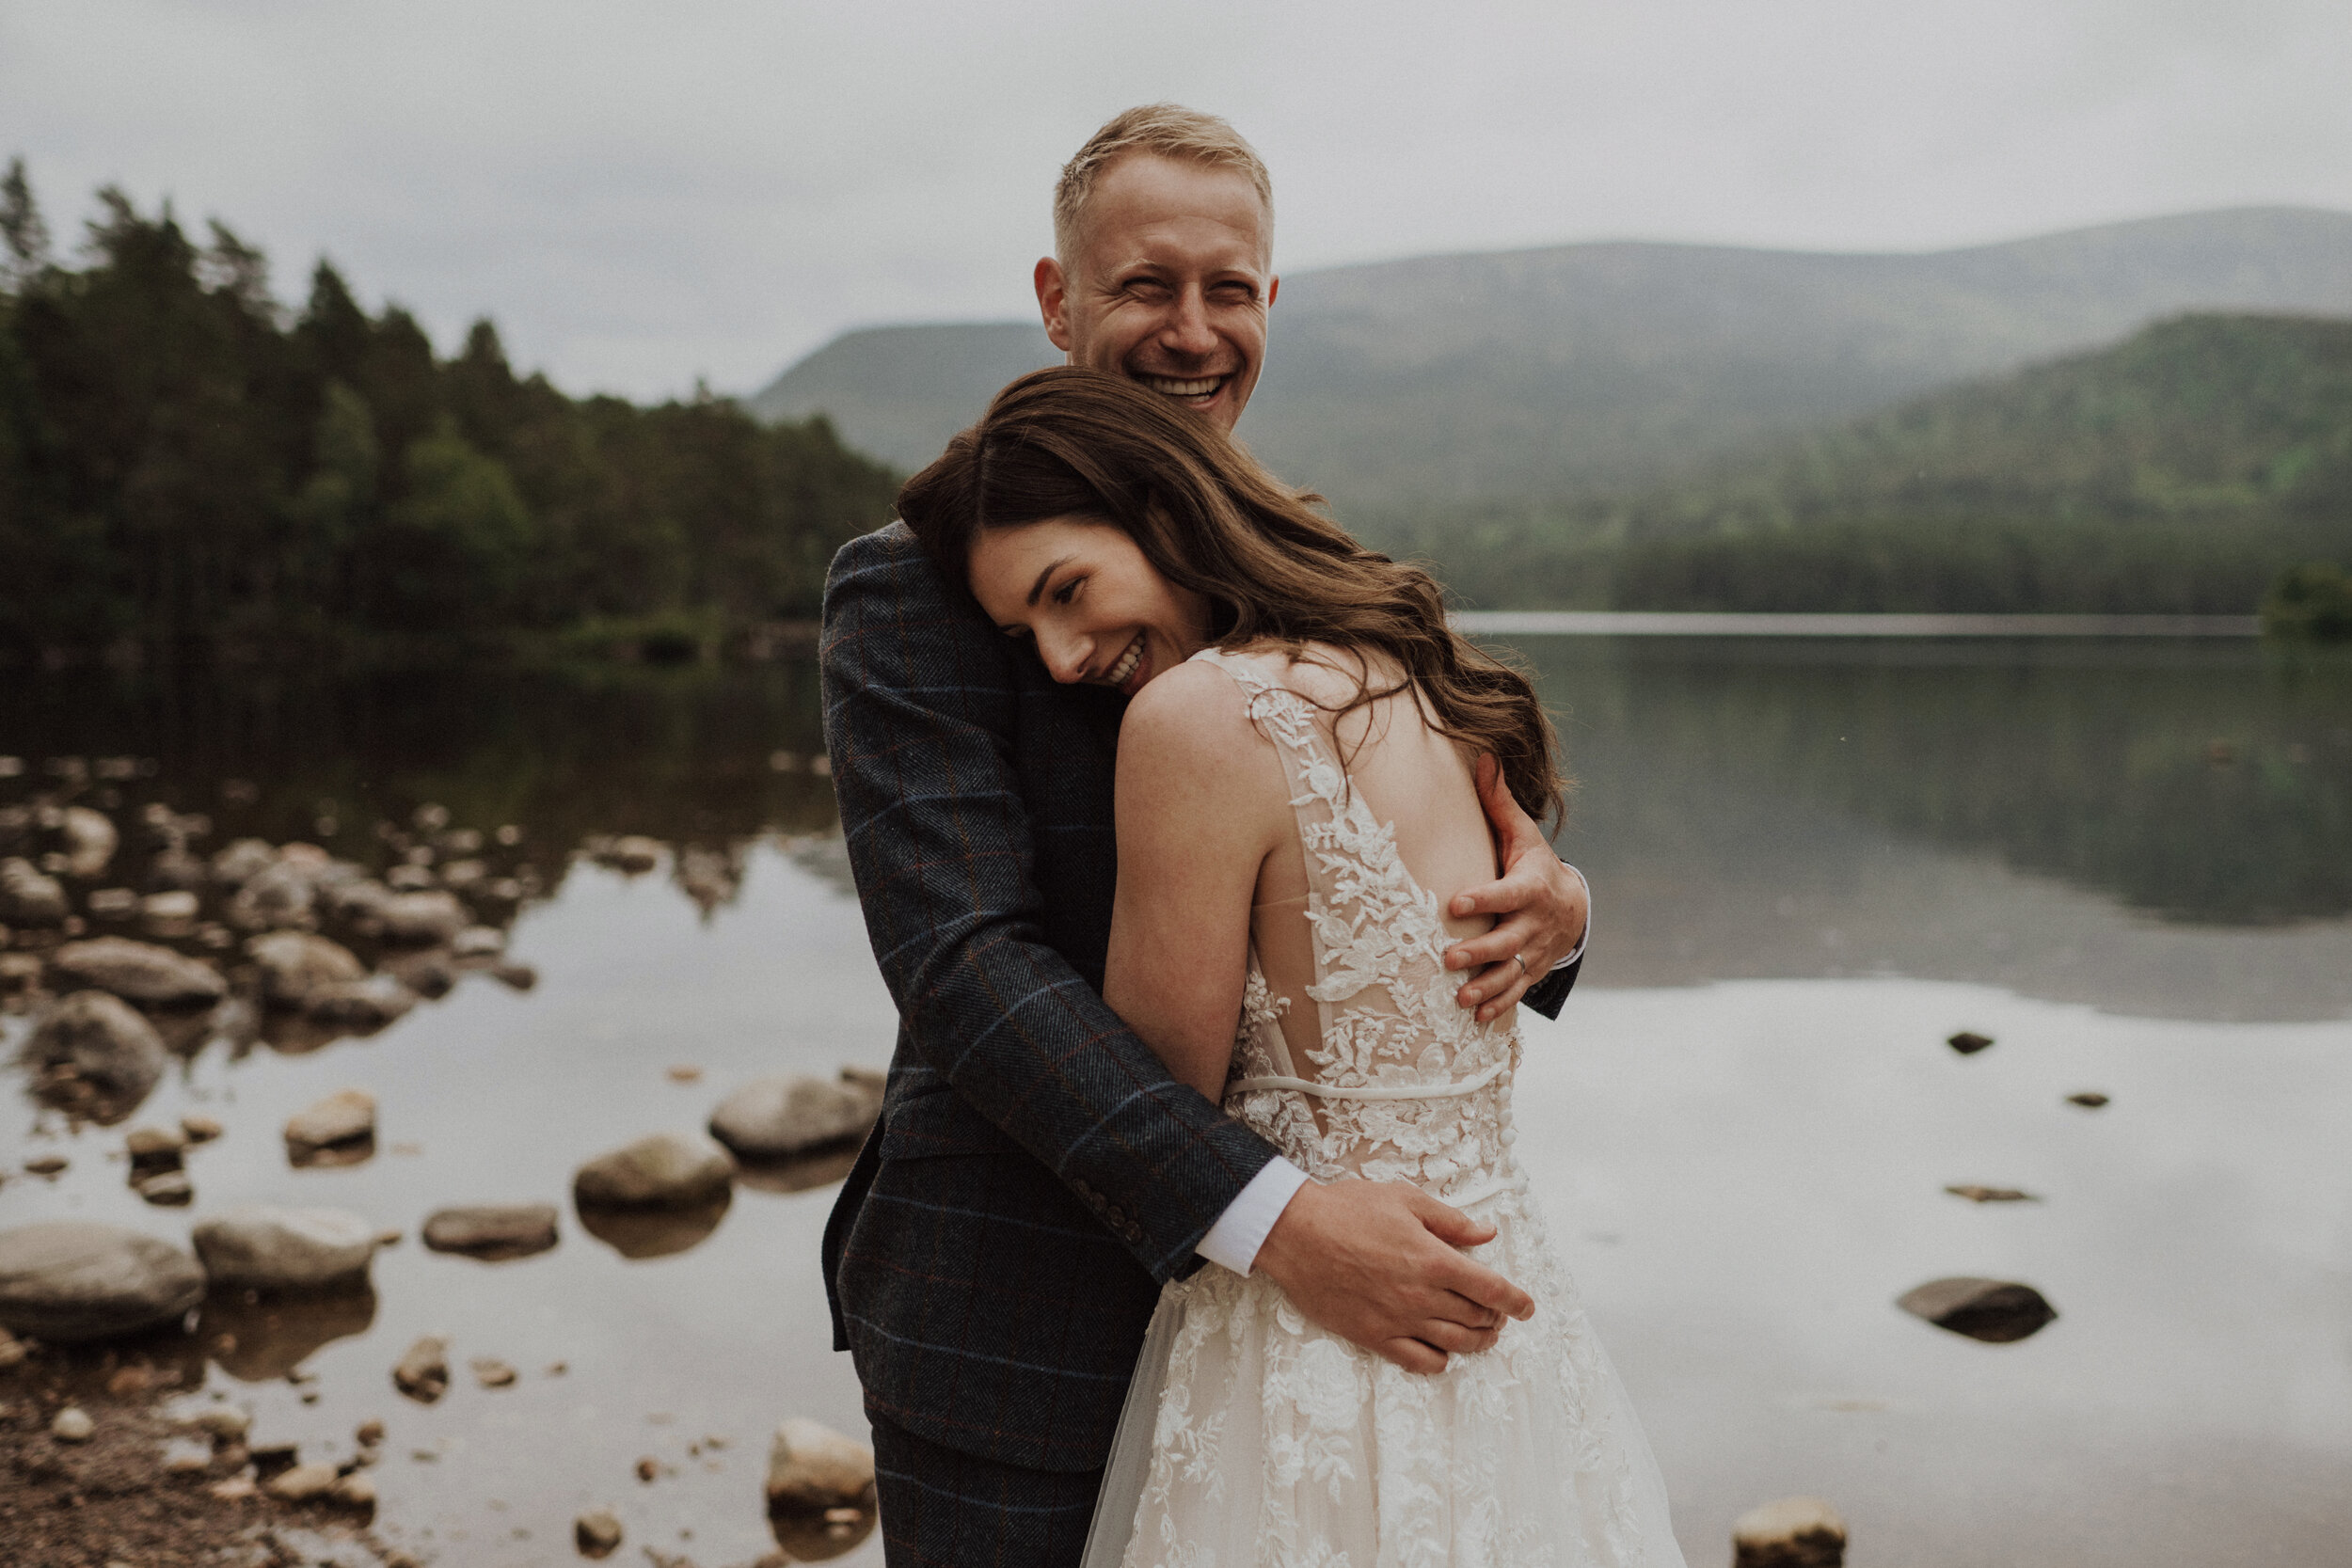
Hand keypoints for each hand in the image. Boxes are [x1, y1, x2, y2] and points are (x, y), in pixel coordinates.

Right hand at [1253, 1180, 1534, 1374]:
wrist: (1296, 1233)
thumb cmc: (1348, 1209)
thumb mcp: (1405, 1200)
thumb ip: (1451, 1221)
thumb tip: (1487, 1232)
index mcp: (1434, 1259)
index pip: (1492, 1289)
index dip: (1517, 1301)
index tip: (1528, 1307)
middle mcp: (1421, 1295)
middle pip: (1477, 1319)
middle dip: (1496, 1319)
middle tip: (1498, 1313)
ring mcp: (1398, 1320)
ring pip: (1454, 1344)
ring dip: (1476, 1342)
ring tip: (1481, 1335)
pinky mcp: (1374, 1336)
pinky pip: (1418, 1361)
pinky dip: (1439, 1360)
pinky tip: (1442, 1351)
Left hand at [1443, 756, 1587, 1021]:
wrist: (1572, 905)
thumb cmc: (1534, 864)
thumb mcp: (1522, 835)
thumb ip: (1499, 803)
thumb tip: (1482, 758)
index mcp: (1530, 887)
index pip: (1506, 894)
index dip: (1483, 898)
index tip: (1454, 902)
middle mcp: (1534, 923)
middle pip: (1507, 940)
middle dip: (1479, 951)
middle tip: (1448, 958)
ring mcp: (1535, 951)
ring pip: (1511, 972)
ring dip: (1486, 987)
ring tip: (1460, 997)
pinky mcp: (1531, 969)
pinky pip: (1516, 991)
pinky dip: (1499, 1006)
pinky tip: (1476, 1018)